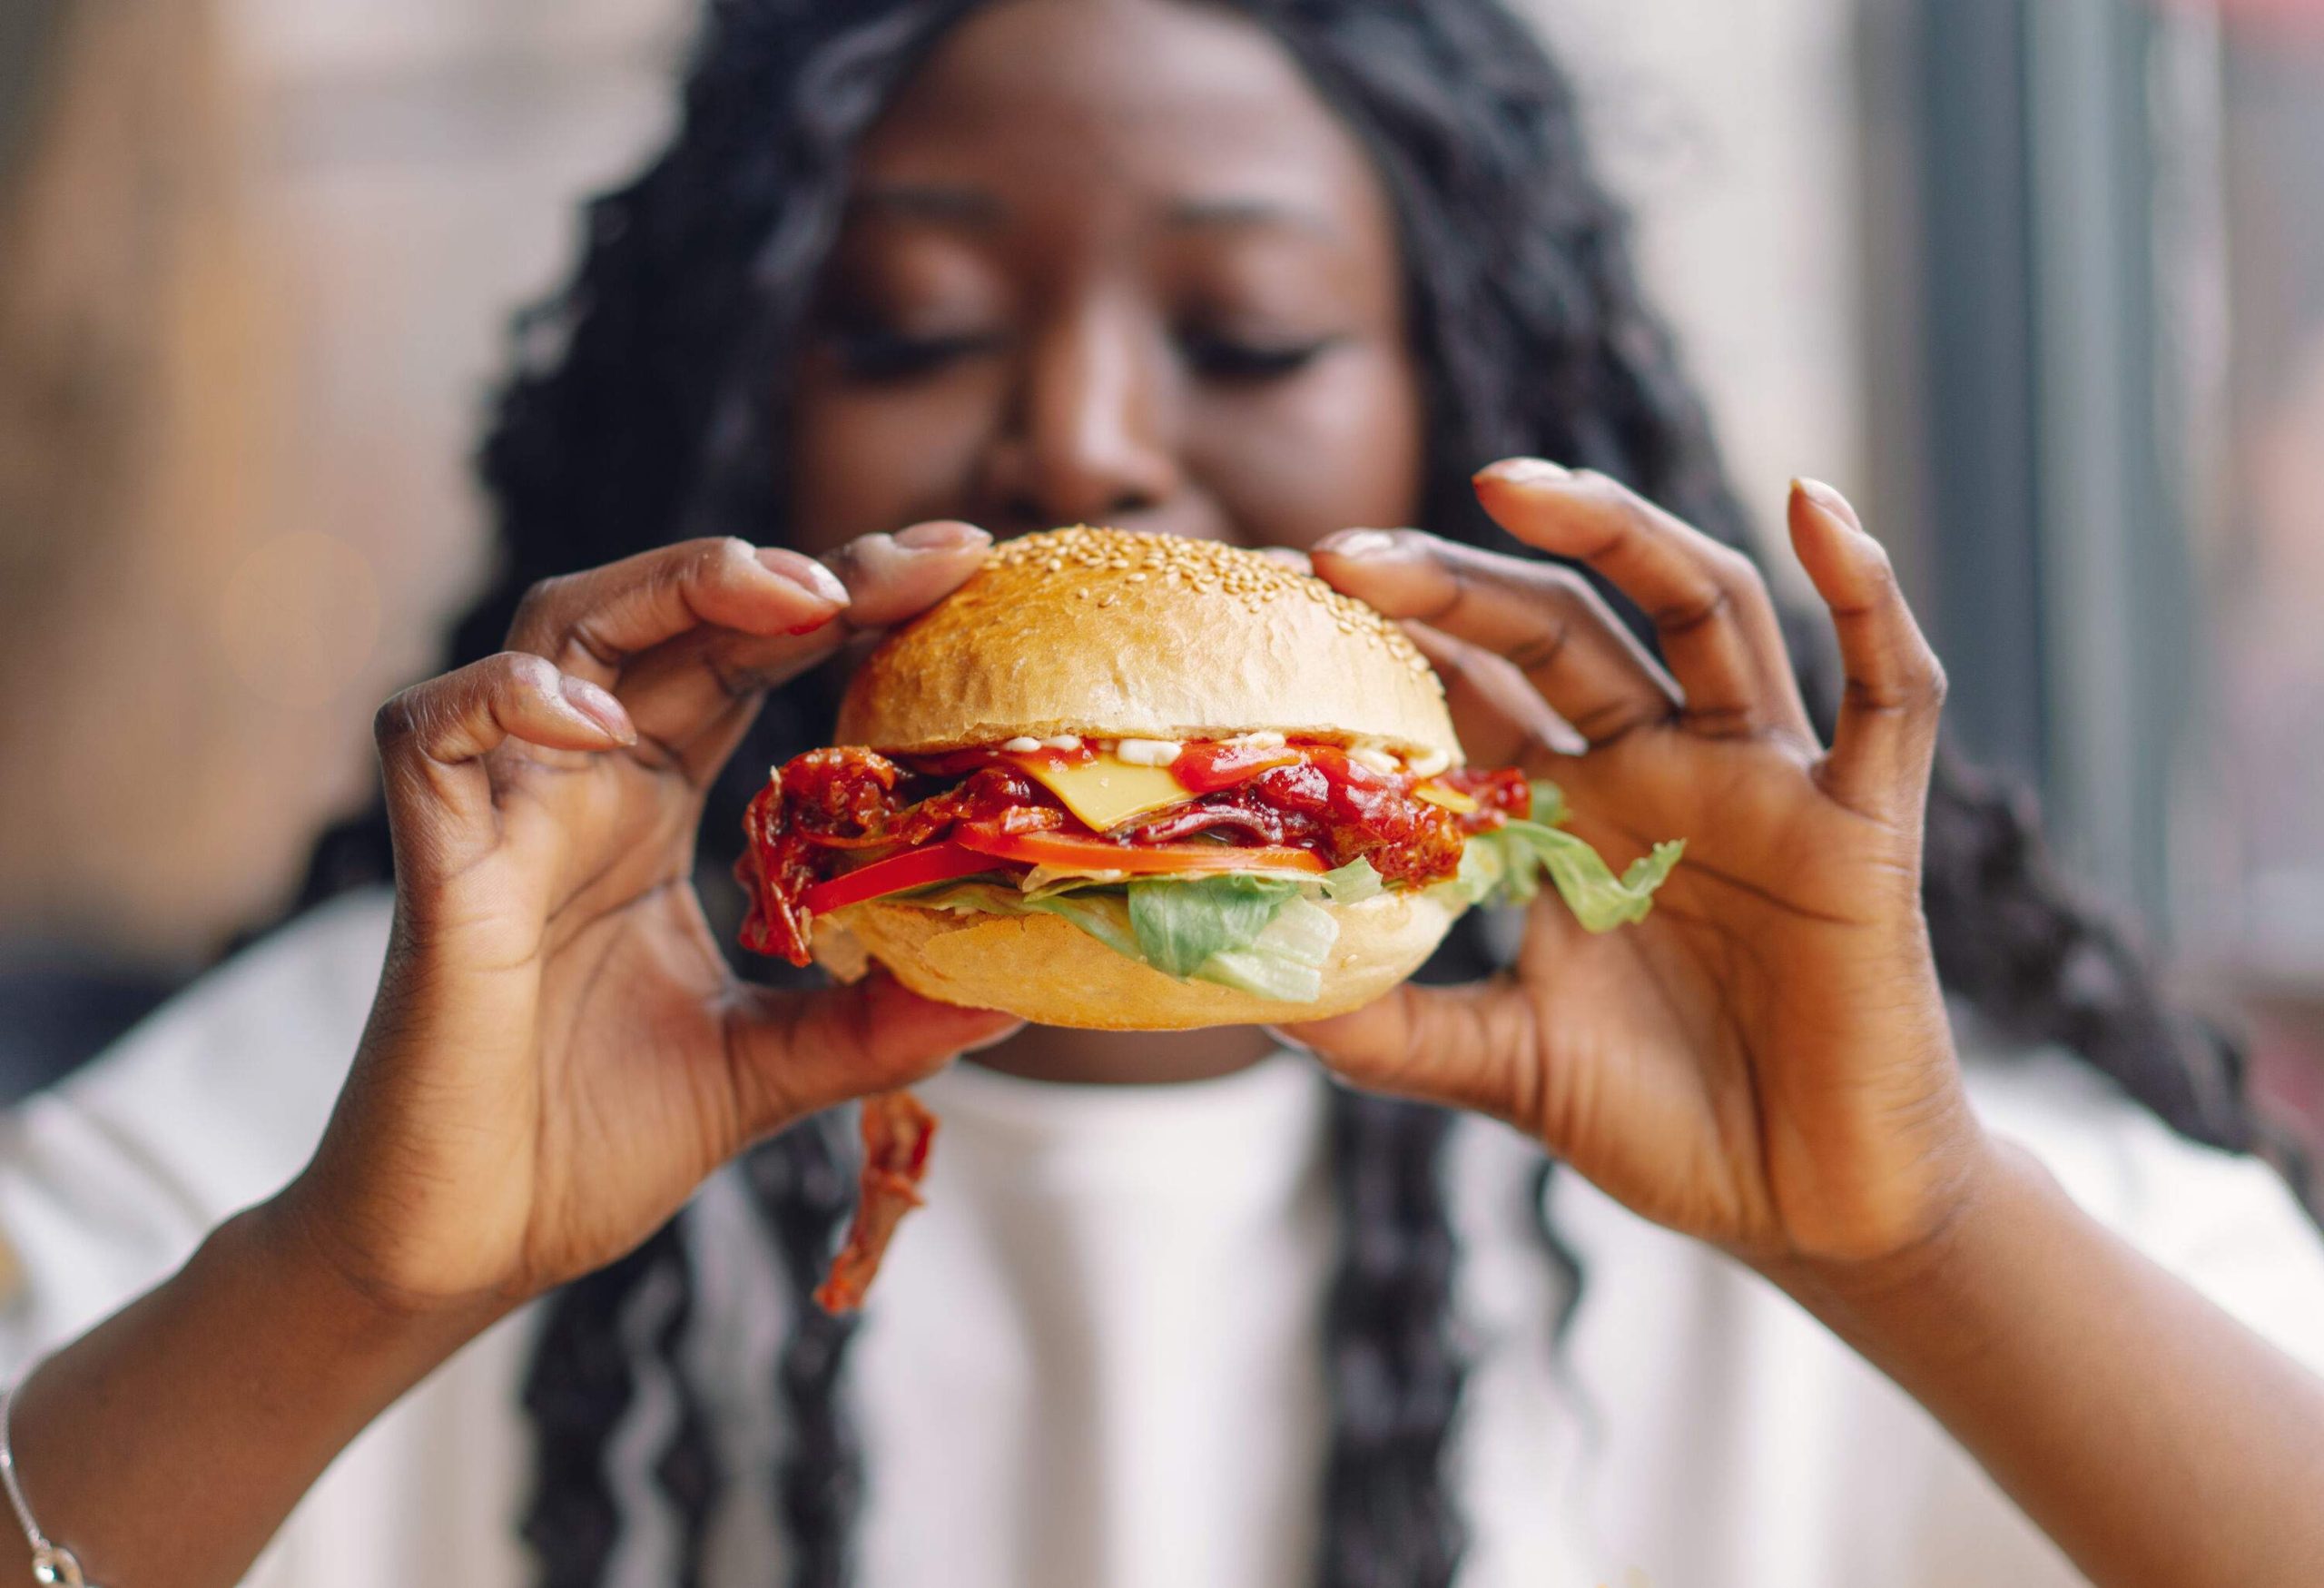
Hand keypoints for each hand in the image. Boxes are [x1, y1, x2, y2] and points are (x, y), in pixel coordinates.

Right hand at [281, 524, 1019, 1317]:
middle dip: (793, 570)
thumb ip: (876, 1023)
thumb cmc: (592, 1148)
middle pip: (672, 614)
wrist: (463, 1250)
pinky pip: (434, 731)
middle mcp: (583, 785)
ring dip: (672, 587)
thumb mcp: (772, 1070)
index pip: (751, 660)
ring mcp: (504, 814)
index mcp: (654, 809)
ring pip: (560, 628)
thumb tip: (1017, 992)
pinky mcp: (436, 867)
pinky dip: (509, 700)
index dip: (845, 601)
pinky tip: (605, 723)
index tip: (961, 564)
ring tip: (792, 598)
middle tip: (914, 563)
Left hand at [1286, 461, 1988, 1269]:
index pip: (1471, 685)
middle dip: (1457, 579)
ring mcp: (1762, 784)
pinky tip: (1816, 505)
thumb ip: (1393, 1032)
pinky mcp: (1863, 825)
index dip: (1390, 634)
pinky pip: (1889, 690)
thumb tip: (1261, 998)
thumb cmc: (1667, 1123)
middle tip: (1347, 555)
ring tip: (1513, 486)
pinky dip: (1867, 594)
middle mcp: (1660, 768)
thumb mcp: (1505, 1066)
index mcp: (1569, 812)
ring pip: (1704, 610)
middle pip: (1560, 628)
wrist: (1810, 1207)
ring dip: (1619, 534)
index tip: (1282, 591)